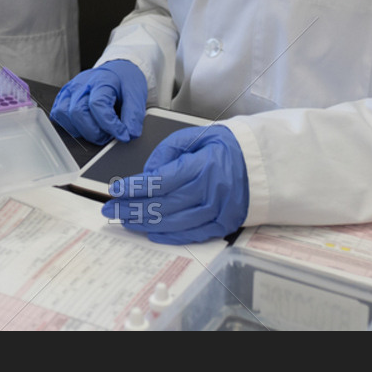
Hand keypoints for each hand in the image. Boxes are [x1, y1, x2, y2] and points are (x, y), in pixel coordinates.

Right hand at [49, 60, 147, 143]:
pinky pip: (58, 114)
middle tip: (109, 135)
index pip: (98, 105)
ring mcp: (70, 89)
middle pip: (78, 112)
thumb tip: (130, 134)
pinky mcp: (63, 96)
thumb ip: (133, 115)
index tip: (123, 135)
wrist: (116, 70)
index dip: (110, 125)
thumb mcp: (136, 94)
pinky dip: (70, 125)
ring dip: (81, 130)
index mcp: (101, 80)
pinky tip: (85, 125)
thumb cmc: (124, 81)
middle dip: (94, 132)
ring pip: (64, 115)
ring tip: (97, 130)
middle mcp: (82, 84)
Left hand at [100, 125, 249, 244]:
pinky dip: (169, 235)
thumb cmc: (227, 146)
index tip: (115, 190)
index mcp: (201, 166)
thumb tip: (147, 172)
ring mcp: (217, 211)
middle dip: (131, 208)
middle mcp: (209, 192)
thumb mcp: (196, 136)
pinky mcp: (224, 224)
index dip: (134, 188)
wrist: (262, 163)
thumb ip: (168, 151)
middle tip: (109, 209)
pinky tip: (150, 232)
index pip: (160, 181)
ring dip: (145, 223)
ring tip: (124, 219)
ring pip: (174, 222)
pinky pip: (192, 234)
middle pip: (162, 205)